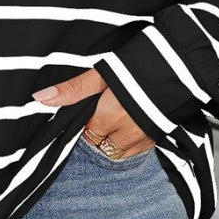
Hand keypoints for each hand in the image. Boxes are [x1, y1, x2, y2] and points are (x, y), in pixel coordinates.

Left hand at [33, 68, 156, 157]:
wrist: (178, 66)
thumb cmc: (135, 66)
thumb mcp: (100, 74)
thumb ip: (72, 89)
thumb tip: (40, 98)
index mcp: (108, 116)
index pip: (86, 133)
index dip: (87, 121)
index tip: (92, 110)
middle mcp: (125, 133)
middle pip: (101, 144)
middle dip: (99, 132)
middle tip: (105, 111)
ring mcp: (143, 139)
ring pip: (118, 151)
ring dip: (114, 140)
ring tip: (118, 118)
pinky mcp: (157, 139)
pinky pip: (136, 152)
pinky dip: (130, 144)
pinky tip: (131, 125)